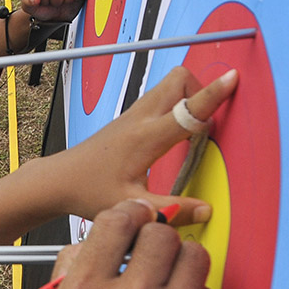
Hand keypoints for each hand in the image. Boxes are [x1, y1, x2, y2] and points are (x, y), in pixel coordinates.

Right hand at [42, 199, 226, 288]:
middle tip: (150, 257)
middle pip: (161, 233)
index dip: (128, 215)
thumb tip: (99, 236)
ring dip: (181, 265)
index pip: (117, 220)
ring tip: (167, 287)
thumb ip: (71, 272)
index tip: (134, 219)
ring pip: (195, 256)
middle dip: (155, 240)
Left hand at [53, 66, 238, 224]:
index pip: (186, 109)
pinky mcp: (129, 119)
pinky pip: (160, 98)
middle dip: (203, 90)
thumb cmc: (87, 190)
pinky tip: (176, 131)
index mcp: (144, 138)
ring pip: (168, 86)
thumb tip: (206, 209)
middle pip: (178, 80)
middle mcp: (139, 119)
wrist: (57, 180)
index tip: (232, 77)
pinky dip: (176, 104)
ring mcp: (132, 115)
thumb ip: (171, 210)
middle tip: (213, 118)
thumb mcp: (131, 206)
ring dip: (189, 95)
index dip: (213, 94)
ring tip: (196, 127)